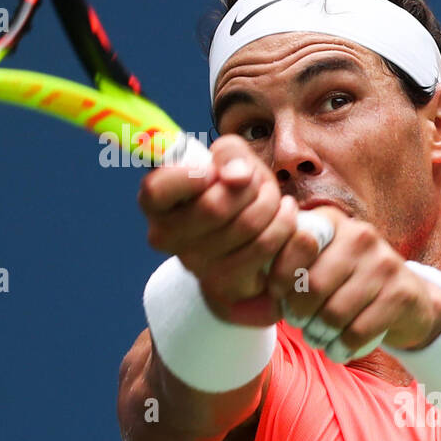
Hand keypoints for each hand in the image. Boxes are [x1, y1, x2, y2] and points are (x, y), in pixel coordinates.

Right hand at [138, 135, 298, 326]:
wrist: (252, 232)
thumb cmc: (233, 188)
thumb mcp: (230, 159)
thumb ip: (229, 154)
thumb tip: (237, 178)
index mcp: (156, 202)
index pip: (157, 190)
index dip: (189, 176)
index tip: (212, 172)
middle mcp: (165, 236)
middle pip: (214, 207)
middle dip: (250, 186)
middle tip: (257, 182)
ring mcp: (192, 264)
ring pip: (245, 226)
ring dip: (270, 203)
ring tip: (273, 198)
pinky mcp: (222, 285)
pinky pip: (263, 247)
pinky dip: (283, 224)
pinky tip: (284, 215)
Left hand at [265, 206, 440, 357]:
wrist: (407, 300)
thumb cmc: (345, 284)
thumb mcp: (317, 264)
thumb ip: (284, 268)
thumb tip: (240, 298)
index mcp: (331, 222)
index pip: (292, 247)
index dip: (278, 280)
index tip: (278, 298)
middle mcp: (359, 235)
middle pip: (312, 286)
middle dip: (299, 314)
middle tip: (299, 325)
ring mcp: (384, 262)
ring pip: (334, 312)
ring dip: (319, 335)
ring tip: (317, 338)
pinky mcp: (401, 293)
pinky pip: (358, 331)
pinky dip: (342, 348)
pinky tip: (338, 350)